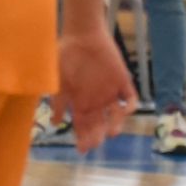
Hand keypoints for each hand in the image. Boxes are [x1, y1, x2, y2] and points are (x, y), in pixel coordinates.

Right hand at [51, 29, 137, 153]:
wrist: (83, 36)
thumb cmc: (66, 57)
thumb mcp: (58, 81)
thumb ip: (58, 100)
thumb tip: (55, 123)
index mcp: (80, 102)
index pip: (82, 125)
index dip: (82, 137)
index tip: (82, 149)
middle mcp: (96, 101)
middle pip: (98, 124)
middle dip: (96, 135)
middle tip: (94, 143)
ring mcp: (111, 92)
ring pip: (116, 114)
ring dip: (115, 124)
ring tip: (111, 132)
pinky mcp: (123, 82)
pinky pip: (129, 97)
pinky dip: (129, 105)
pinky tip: (125, 110)